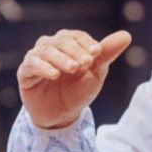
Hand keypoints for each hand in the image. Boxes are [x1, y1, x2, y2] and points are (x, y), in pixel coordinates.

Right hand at [17, 29, 131, 129]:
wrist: (61, 116)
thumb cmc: (78, 91)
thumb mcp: (95, 73)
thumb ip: (107, 54)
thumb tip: (126, 35)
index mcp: (68, 44)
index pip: (76, 36)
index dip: (86, 43)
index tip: (97, 52)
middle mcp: (51, 46)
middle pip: (62, 41)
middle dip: (75, 51)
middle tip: (86, 63)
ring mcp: (37, 57)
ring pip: (47, 50)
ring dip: (61, 58)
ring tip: (73, 68)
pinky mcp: (25, 72)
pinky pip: (32, 64)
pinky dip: (43, 67)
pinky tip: (54, 75)